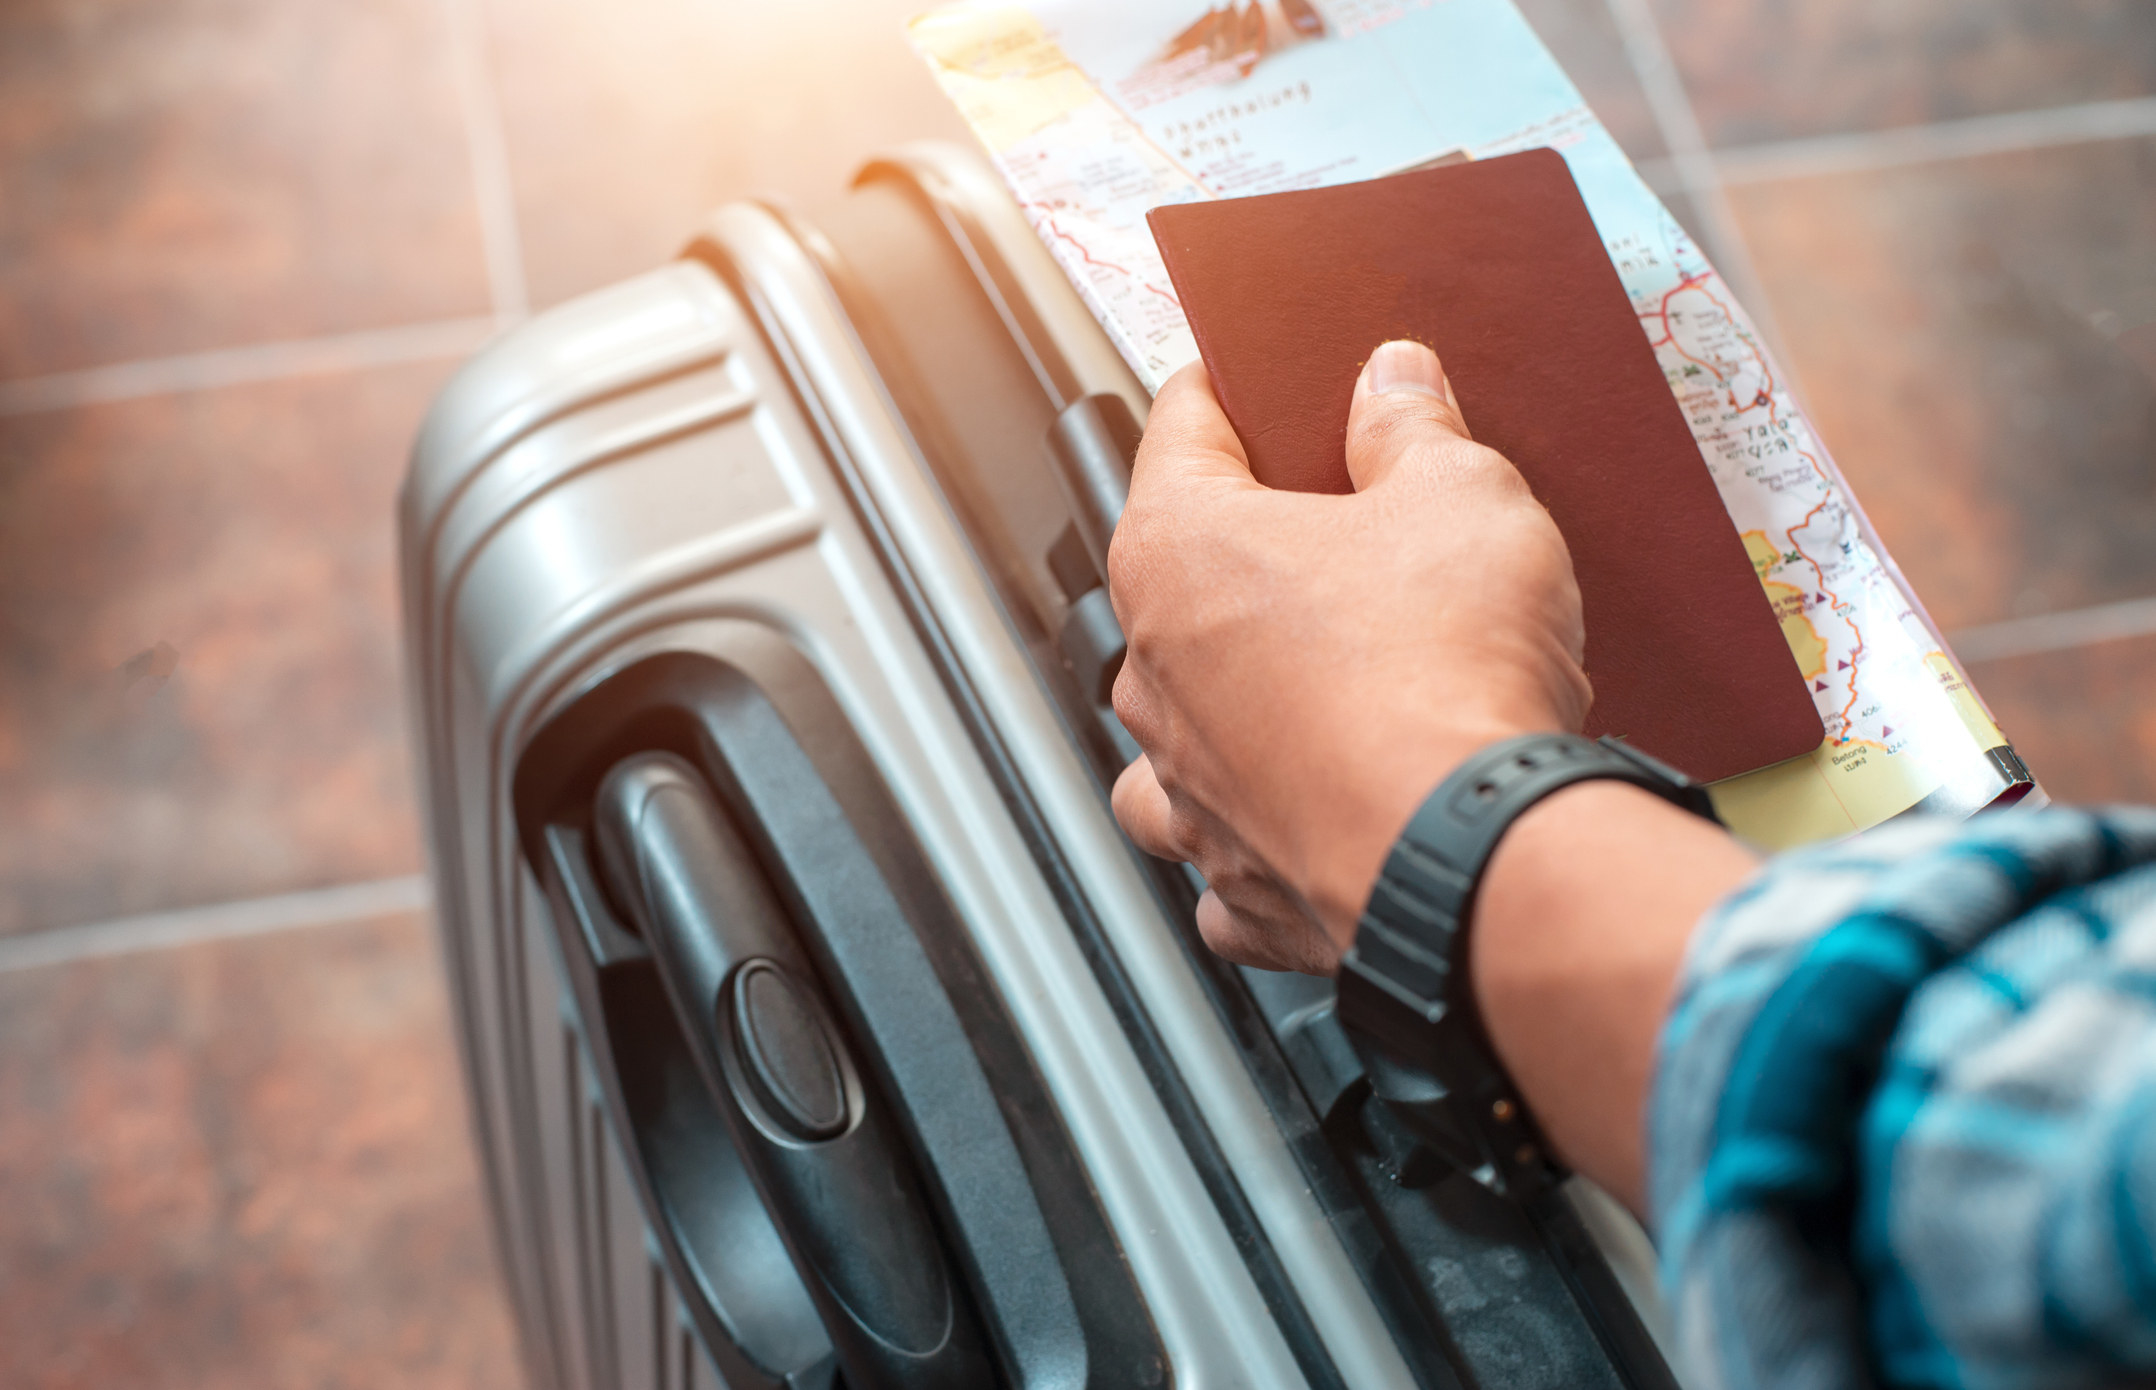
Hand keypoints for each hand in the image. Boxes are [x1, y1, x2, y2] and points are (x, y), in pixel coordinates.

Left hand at [1108, 339, 1593, 972]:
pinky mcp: (1239, 881)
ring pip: (1179, 723)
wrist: (1476, 858)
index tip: (1258, 378)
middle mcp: (1155, 673)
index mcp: (1178, 551)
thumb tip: (1392, 384)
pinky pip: (1227, 850)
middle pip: (1181, 576)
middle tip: (1348, 528)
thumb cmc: (1445, 677)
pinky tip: (1322, 806)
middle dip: (1258, 548)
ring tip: (1322, 680)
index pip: (1180, 429)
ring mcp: (1186, 786)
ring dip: (1234, 698)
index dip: (1232, 389)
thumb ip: (1412, 427)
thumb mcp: (1459, 495)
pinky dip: (1264, 831)